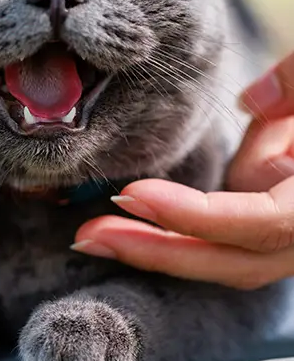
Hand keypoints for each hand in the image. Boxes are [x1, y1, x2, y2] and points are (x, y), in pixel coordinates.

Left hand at [73, 53, 293, 289]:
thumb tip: (249, 98)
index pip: (258, 222)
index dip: (195, 216)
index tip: (135, 197)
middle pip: (230, 260)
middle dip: (156, 252)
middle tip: (87, 237)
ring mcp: (292, 237)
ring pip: (224, 261)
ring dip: (158, 251)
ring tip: (94, 235)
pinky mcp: (272, 229)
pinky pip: (224, 244)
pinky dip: (178, 238)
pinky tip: (133, 223)